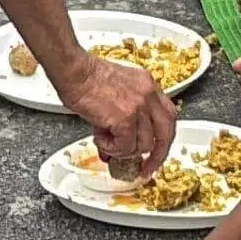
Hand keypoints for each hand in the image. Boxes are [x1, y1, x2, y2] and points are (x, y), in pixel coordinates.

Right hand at [60, 54, 176, 178]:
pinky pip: (125, 147)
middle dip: (156, 156)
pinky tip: (101, 139)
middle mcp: (148, 95)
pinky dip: (112, 149)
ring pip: (143, 145)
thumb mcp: (115, 91)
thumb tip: (119, 144)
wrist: (73, 71)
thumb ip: (123, 117)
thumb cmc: (85, 76)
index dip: (163, 138)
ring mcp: (139, 107)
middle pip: (165, 134)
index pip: (168, 117)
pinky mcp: (125, 119)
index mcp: (147, 86)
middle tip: (145, 168)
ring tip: (106, 141)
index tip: (156, 151)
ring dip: (123, 150)